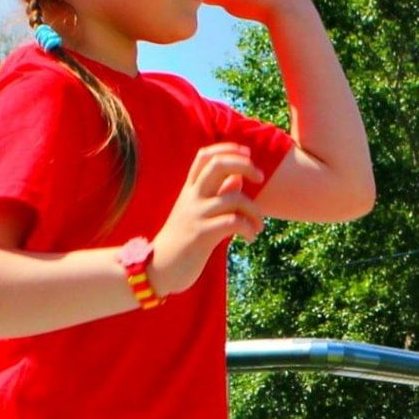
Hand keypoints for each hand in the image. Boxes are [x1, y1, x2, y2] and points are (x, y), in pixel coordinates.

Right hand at [150, 143, 264, 295]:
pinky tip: (250, 238)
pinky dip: (248, 228)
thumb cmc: (183, 242)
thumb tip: (238, 178)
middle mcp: (192, 197)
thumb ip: (217, 195)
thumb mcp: (198, 214)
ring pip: (233, 197)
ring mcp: (196, 215)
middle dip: (244, 165)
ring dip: (255, 211)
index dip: (228, 149)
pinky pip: (233, 222)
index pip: (205, 156)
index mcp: (190, 190)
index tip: (247, 154)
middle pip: (218, 164)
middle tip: (260, 178)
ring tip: (258, 226)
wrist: (158, 269)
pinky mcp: (202, 235)